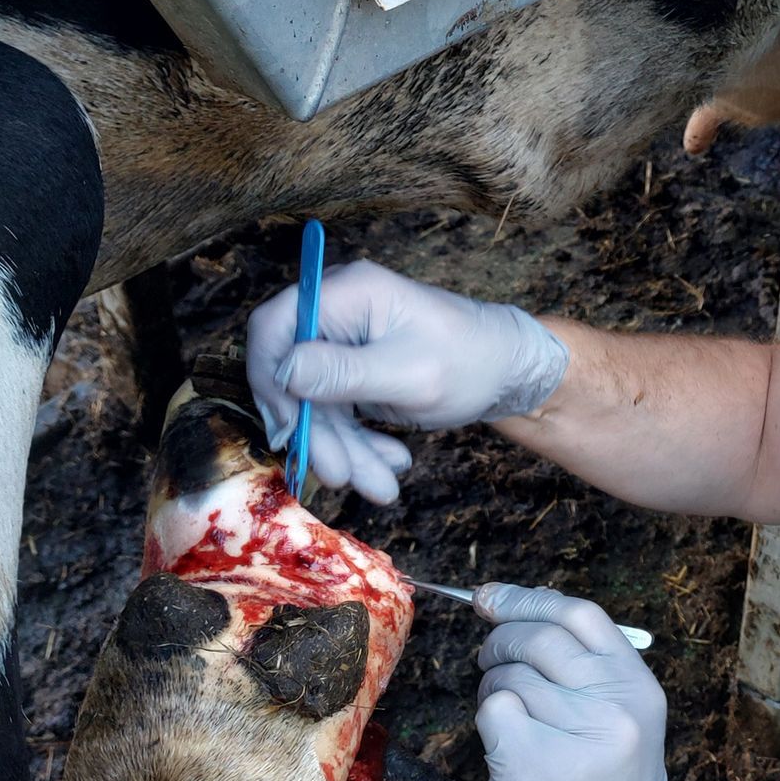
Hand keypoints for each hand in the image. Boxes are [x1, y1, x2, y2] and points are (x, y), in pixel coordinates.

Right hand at [246, 261, 568, 502]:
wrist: (510, 373)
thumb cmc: (471, 362)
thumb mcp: (408, 375)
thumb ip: (343, 373)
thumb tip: (283, 371)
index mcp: (348, 293)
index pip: (273, 326)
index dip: (269, 379)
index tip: (289, 429)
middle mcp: (339, 311)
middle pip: (294, 375)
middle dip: (318, 433)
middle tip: (340, 477)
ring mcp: (346, 342)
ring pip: (317, 404)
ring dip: (342, 450)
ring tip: (379, 488)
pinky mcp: (355, 371)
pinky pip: (339, 413)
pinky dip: (358, 445)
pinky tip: (389, 467)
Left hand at [472, 583, 681, 780]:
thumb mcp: (624, 727)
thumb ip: (587, 674)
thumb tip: (520, 611)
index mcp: (640, 691)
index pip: (582, 615)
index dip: (530, 599)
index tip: (493, 598)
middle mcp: (615, 708)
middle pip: (539, 639)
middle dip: (500, 641)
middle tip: (490, 660)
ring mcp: (575, 736)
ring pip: (509, 677)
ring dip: (494, 690)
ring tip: (510, 722)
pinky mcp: (532, 764)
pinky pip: (493, 712)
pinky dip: (488, 722)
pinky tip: (506, 750)